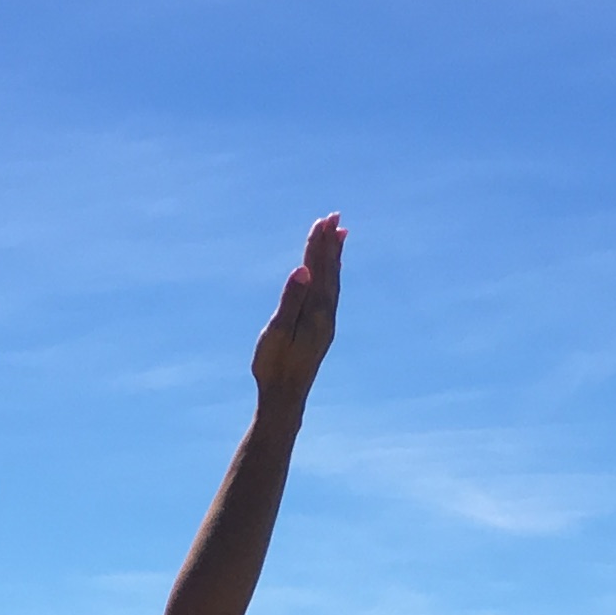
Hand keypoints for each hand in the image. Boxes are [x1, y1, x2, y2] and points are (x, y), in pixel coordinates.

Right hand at [249, 214, 341, 410]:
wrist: (285, 397)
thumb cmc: (275, 365)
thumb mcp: (278, 331)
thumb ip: (291, 299)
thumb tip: (303, 270)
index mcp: (315, 311)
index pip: (317, 269)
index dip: (319, 244)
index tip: (324, 220)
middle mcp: (325, 314)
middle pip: (329, 271)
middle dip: (331, 243)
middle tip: (335, 217)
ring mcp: (326, 322)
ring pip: (332, 281)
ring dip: (334, 257)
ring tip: (340, 235)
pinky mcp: (321, 329)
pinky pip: (330, 293)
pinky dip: (332, 275)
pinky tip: (331, 272)